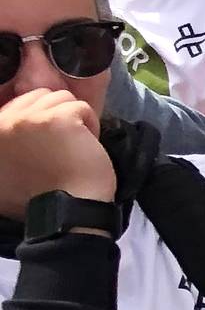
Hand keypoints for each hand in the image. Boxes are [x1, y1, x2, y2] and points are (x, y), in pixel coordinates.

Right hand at [0, 89, 111, 213]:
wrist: (64, 213)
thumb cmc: (39, 198)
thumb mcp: (5, 171)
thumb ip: (6, 146)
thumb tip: (19, 137)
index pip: (18, 105)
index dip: (41, 120)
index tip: (49, 143)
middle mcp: (3, 122)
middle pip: (38, 96)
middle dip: (56, 116)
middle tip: (62, 146)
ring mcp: (28, 118)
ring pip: (60, 97)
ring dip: (75, 120)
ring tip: (73, 147)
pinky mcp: (57, 119)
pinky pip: (81, 107)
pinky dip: (91, 126)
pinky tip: (84, 149)